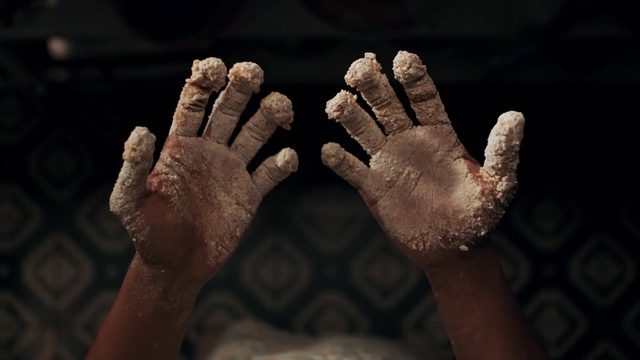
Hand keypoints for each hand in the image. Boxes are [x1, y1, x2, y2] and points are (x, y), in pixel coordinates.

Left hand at [110, 58, 297, 283]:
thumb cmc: (148, 233)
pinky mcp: (250, 194)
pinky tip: (287, 157)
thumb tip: (141, 130)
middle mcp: (209, 151)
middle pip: (228, 111)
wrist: (175, 267)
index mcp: (180, 147)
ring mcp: (232, 171)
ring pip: (254, 135)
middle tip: (253, 71)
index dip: (203, 84)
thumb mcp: (130, 202)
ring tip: (280, 104)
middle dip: (240, 90)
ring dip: (268, 118)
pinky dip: (281, 163)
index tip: (215, 66)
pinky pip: (270, 172)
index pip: (194, 106)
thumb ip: (134, 167)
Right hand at [321, 51, 523, 267]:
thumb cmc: (479, 215)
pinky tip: (329, 150)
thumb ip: (502, 152)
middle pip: (386, 104)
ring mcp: (388, 162)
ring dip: (350, 114)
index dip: (413, 77)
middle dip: (373, 85)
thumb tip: (515, 116)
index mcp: (438, 132)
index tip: (402, 60)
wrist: (454, 249)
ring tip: (338, 102)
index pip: (422, 96)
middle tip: (359, 68)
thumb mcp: (497, 184)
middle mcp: (408, 140)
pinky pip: (352, 169)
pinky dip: (339, 160)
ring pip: (364, 130)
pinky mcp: (373, 186)